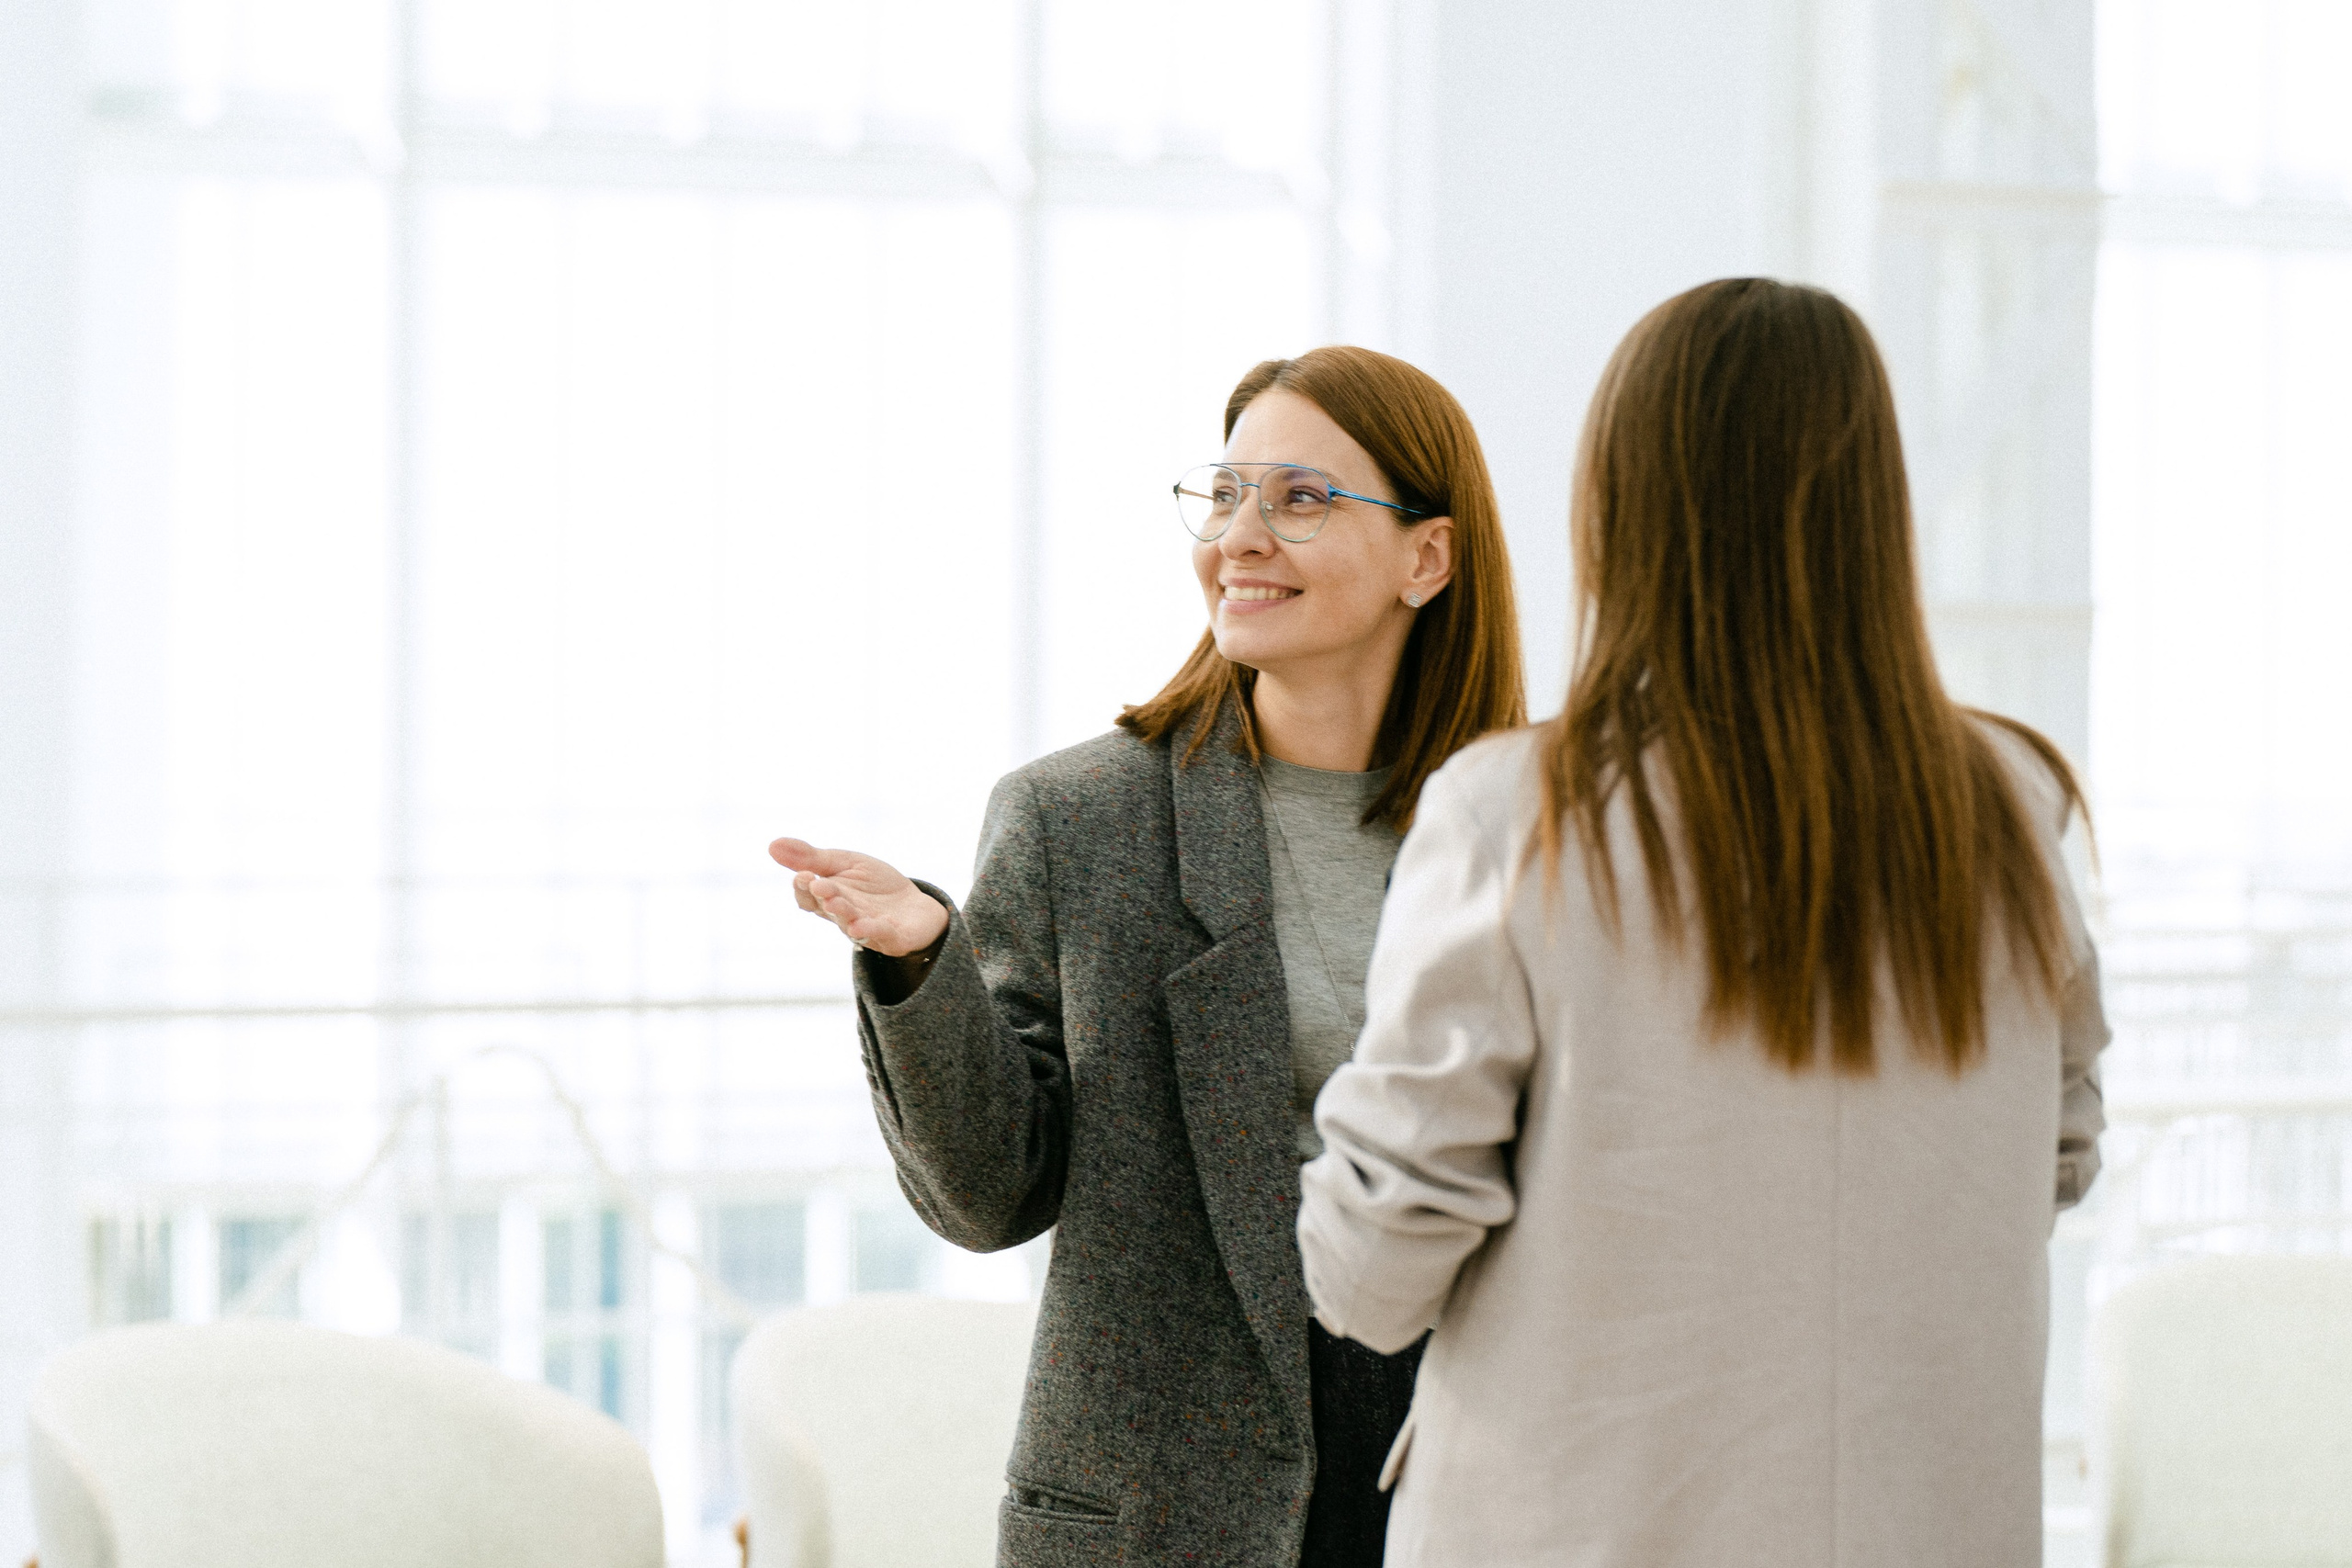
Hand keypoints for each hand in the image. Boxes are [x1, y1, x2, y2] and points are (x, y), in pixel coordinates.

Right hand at [768, 837, 949, 957]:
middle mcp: (844, 916)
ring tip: (836, 903)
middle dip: (824, 896)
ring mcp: (867, 928)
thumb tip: (772, 845)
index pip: (808, 896)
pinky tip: (863, 925)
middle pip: (829, 908)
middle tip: (819, 884)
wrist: (915, 908)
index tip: (802, 875)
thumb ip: (812, 858)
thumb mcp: (846, 863)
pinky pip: (881, 935)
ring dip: (843, 914)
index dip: (803, 887)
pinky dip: (873, 930)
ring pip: (851, 923)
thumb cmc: (875, 885)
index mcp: (829, 898)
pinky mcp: (892, 938)